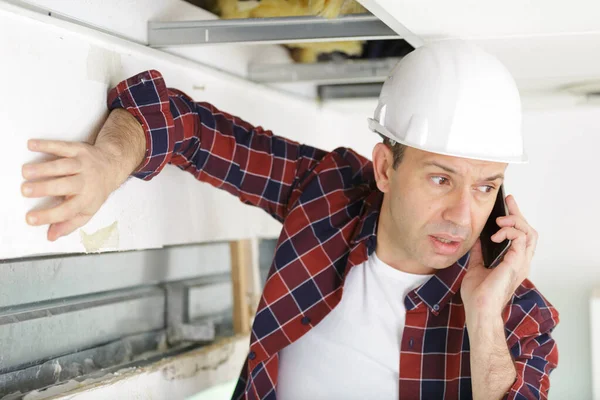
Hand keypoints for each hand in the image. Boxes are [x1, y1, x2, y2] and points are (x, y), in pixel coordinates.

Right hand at [21, 139, 122, 240]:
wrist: (113, 166)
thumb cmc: (96, 190)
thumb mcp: (88, 210)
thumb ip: (69, 224)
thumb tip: (51, 236)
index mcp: (87, 199)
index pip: (67, 210)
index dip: (49, 216)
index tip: (30, 219)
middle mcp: (86, 181)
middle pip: (65, 186)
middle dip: (44, 188)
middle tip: (25, 190)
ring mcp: (83, 164)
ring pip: (63, 166)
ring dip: (44, 168)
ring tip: (26, 172)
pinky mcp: (79, 149)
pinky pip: (63, 147)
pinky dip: (47, 145)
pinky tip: (32, 145)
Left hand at [460, 195, 537, 318]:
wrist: (478, 309)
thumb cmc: (478, 295)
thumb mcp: (476, 266)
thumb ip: (479, 253)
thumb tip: (476, 239)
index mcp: (513, 262)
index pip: (521, 236)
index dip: (516, 219)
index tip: (507, 205)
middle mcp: (521, 261)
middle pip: (529, 231)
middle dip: (518, 213)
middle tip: (509, 201)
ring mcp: (521, 263)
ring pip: (529, 232)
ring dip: (515, 221)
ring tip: (499, 220)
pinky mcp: (516, 263)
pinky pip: (520, 238)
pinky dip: (509, 231)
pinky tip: (496, 234)